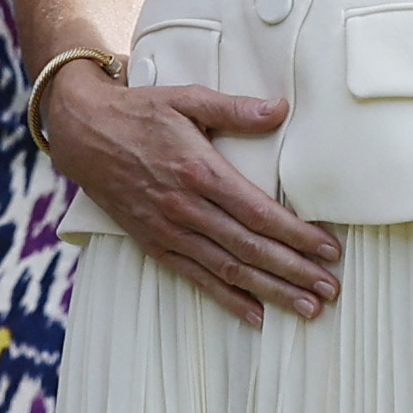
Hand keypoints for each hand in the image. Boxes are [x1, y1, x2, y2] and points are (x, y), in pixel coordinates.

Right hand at [46, 70, 339, 328]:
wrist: (83, 132)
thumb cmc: (140, 112)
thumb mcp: (187, 98)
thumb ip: (234, 108)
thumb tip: (281, 109)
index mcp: (200, 171)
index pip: (259, 213)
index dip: (298, 235)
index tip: (329, 250)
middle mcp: (186, 208)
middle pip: (250, 249)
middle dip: (295, 272)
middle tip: (330, 290)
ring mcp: (168, 230)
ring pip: (228, 270)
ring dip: (271, 292)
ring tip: (307, 308)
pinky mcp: (153, 244)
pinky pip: (195, 278)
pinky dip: (228, 299)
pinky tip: (256, 314)